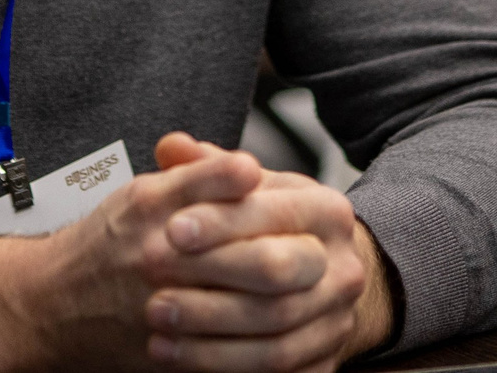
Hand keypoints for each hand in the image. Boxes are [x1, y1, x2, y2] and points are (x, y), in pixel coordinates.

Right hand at [0, 133, 376, 372]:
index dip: (295, 209)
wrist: (47, 308)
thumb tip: (251, 168)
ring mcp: (171, 313)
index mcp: (163, 212)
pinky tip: (303, 344)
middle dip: (311, 265)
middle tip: (335, 263)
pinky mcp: (173, 359)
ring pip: (265, 319)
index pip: (251, 204)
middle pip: (270, 265)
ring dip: (308, 311)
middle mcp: (165, 260)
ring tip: (332, 301)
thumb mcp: (144, 193)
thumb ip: (198, 177)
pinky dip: (279, 356)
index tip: (321, 210)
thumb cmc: (105, 245)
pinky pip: (241, 363)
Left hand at [143, 137, 391, 370]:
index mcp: (328, 212)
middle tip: (154, 275)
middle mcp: (343, 267)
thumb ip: (207, 167)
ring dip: (208, 333)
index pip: (274, 212)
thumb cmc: (266, 227)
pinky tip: (179, 357)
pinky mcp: (324, 364)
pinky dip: (224, 368)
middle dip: (213, 276)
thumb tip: (171, 146)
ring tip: (155, 324)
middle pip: (279, 273)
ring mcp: (338, 320)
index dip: (222, 221)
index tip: (172, 229)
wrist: (312, 280)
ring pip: (274, 333)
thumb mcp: (246, 191)